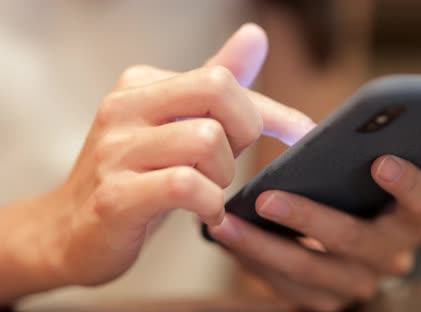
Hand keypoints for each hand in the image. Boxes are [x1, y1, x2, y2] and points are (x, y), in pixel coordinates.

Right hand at [3, 24, 313, 291]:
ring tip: (208, 191)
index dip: (272, 111)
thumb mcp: (175, 123)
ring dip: (223, 176)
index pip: (224, 78)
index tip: (302, 134)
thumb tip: (256, 35)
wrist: (69, 231)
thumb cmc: (136, 174)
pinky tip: (205, 213)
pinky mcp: (115, 196)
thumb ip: (215, 81)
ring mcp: (115, 151)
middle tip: (229, 163)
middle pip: (218, 92)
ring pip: (206, 141)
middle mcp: (124, 107)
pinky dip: (210, 204)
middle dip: (244, 132)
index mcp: (142, 84)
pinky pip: (186, 187)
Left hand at [210, 155, 420, 310]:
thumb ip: (351, 152)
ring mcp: (359, 283)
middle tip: (267, 197)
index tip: (381, 161)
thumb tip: (311, 129)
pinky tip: (228, 239)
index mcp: (411, 217)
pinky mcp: (326, 302)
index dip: (406, 183)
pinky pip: (286, 286)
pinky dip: (254, 261)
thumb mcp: (362, 173)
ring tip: (227, 221)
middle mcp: (392, 255)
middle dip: (307, 218)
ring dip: (263, 245)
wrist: (351, 251)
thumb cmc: (352, 192)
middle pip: (353, 238)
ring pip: (310, 269)